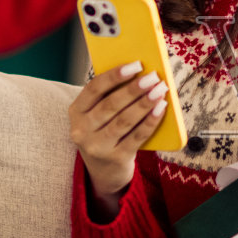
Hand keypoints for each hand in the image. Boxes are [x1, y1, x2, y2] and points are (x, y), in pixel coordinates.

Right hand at [69, 61, 168, 213]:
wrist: (103, 172)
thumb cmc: (105, 132)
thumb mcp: (98, 116)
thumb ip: (110, 96)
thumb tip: (140, 74)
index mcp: (76, 111)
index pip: (94, 88)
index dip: (115, 75)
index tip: (136, 65)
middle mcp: (82, 129)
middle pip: (111, 104)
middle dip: (134, 89)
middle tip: (153, 77)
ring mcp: (97, 146)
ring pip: (125, 120)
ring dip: (145, 103)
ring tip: (160, 90)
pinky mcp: (115, 158)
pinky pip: (136, 136)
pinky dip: (150, 121)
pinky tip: (161, 109)